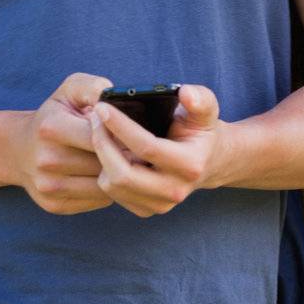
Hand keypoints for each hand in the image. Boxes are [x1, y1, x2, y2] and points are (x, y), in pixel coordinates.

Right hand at [10, 72, 116, 213]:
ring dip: (118, 177)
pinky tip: (107, 178)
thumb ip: (93, 88)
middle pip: (103, 164)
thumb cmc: (54, 115)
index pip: (99, 137)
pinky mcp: (54, 205)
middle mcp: (47, 159)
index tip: (130, 133)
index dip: (119, 135)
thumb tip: (115, 96)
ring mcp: (49, 186)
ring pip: (103, 187)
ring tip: (125, 165)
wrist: (18, 149)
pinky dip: (107, 192)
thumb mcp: (69, 91)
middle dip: (123, 158)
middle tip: (136, 151)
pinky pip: (96, 202)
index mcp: (51, 127)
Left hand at [88, 84, 225, 218]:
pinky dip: (104, 170)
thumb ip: (200, 98)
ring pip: (113, 185)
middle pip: (123, 174)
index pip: (146, 147)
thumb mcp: (206, 111)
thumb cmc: (201, 131)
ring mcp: (160, 205)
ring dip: (101, 157)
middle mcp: (175, 190)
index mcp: (190, 165)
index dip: (120, 126)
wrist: (209, 162)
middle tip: (94, 119)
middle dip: (102, 144)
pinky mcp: (146, 210)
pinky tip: (109, 151)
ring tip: (101, 132)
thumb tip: (186, 93)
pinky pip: (112, 194)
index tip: (102, 107)